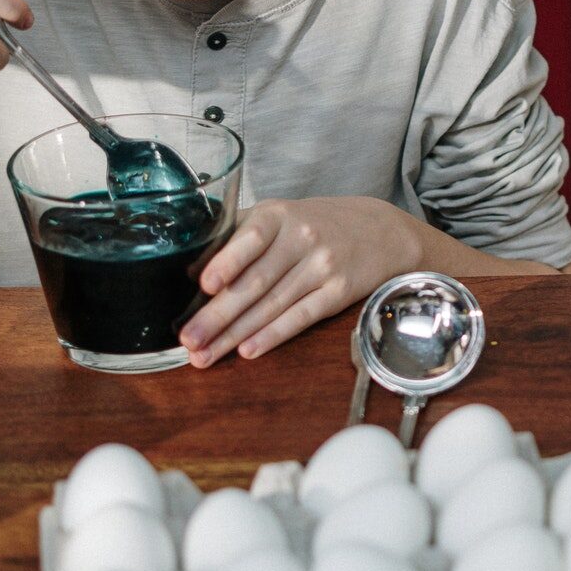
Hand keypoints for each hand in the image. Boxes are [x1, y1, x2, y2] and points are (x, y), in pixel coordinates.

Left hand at [179, 196, 414, 366]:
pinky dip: (273, 335)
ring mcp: (323, 266)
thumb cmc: (316, 224)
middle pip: (255, 282)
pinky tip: (249, 350)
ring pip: (273, 305)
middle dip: (218, 315)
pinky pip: (301, 317)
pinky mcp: (339, 292)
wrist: (380, 231)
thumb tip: (190, 271)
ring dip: (235, 334)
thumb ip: (238, 236)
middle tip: (189, 340)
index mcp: (279, 215)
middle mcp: (302, 238)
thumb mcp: (280, 216)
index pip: (250, 238)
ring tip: (206, 355)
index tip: (204, 284)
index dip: (228, 261)